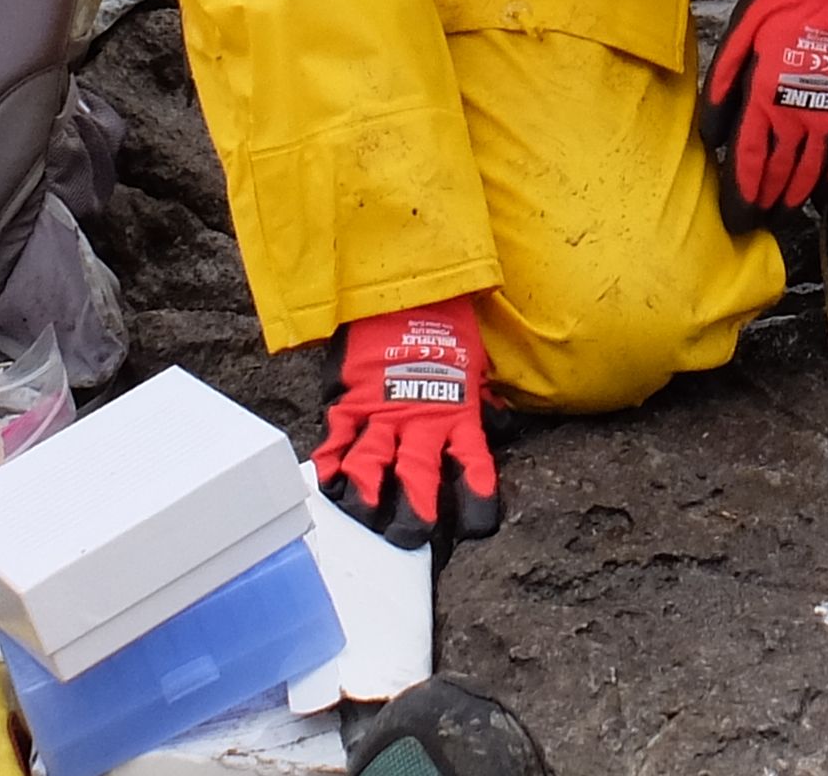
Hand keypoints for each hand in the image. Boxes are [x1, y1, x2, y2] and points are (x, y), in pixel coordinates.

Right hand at [314, 299, 501, 549]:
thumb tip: (499, 424)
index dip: (476, 502)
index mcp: (458, 416)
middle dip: (415, 515)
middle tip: (411, 538)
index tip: (475, 528)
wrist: (406, 289)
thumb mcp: (475, 368)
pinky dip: (330, 467)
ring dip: (368, 498)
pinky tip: (329, 487)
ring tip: (366, 516)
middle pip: (419, 480)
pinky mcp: (350, 403)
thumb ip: (482, 403)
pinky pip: (336, 441)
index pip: (473, 468)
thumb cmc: (447, 330)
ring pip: (373, 467)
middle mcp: (420, 422)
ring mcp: (382, 414)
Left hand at [696, 0, 827, 228]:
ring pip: (809, 174)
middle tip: (755, 226)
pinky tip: (823, 195)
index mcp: (763, 96)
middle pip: (776, 175)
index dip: (739, 196)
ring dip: (793, 199)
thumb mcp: (740, 30)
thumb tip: (710, 135)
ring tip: (782, 216)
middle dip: (763, 204)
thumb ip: (722, 84)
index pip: (747, 162)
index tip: (734, 222)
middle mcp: (797, 116)